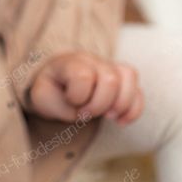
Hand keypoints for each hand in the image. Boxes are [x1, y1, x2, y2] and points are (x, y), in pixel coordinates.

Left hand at [27, 51, 143, 124]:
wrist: (55, 87)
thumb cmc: (50, 93)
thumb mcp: (43, 99)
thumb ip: (59, 104)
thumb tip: (82, 109)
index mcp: (70, 62)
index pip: (84, 76)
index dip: (78, 96)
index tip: (72, 104)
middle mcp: (92, 60)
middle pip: (110, 79)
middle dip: (100, 105)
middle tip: (86, 114)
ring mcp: (109, 67)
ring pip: (130, 77)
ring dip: (121, 104)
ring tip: (107, 116)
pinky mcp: (122, 80)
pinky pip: (139, 90)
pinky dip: (134, 109)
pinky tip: (121, 121)